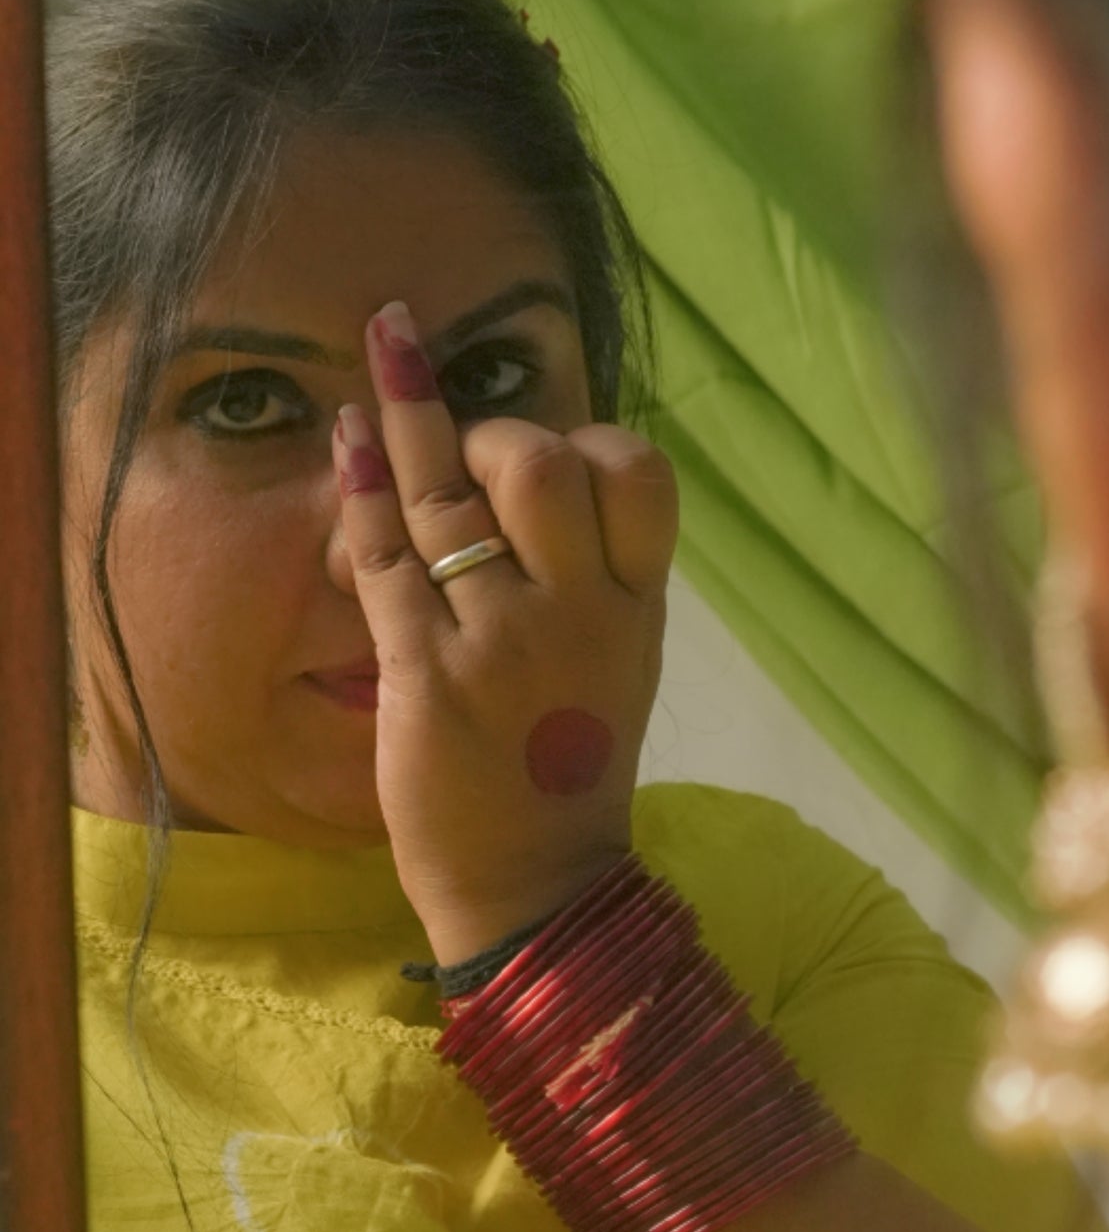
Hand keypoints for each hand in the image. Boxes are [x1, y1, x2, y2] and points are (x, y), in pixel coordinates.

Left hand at [335, 301, 674, 962]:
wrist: (536, 887)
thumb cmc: (567, 773)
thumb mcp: (618, 665)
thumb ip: (592, 576)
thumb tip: (536, 472)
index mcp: (635, 608)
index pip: (639, 474)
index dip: (591, 441)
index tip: (555, 453)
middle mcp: (577, 613)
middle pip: (540, 463)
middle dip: (493, 432)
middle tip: (465, 454)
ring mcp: (499, 641)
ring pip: (450, 494)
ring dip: (411, 416)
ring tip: (386, 345)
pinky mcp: (426, 672)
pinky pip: (386, 554)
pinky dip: (360, 481)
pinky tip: (346, 428)